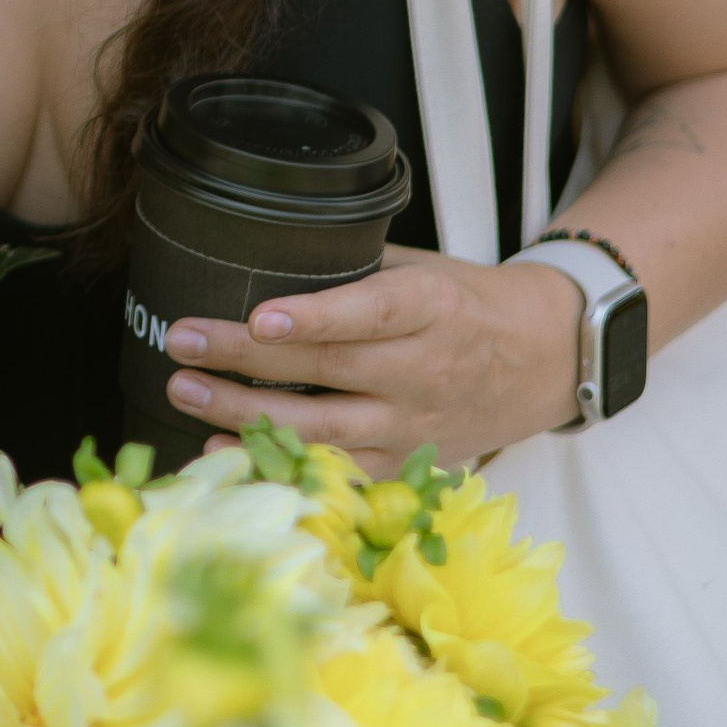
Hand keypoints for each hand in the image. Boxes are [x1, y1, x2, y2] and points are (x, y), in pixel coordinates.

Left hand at [162, 243, 585, 470]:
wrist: (546, 360)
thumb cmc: (467, 302)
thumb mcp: (424, 269)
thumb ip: (356, 269)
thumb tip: (267, 255)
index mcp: (431, 308)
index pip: (371, 313)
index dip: (316, 318)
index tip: (260, 316)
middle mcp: (422, 370)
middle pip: (328, 370)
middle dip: (244, 357)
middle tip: (181, 342)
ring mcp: (413, 423)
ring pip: (324, 427)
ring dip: (246, 412)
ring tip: (184, 392)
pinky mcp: (406, 460)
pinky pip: (337, 470)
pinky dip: (279, 463)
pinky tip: (224, 451)